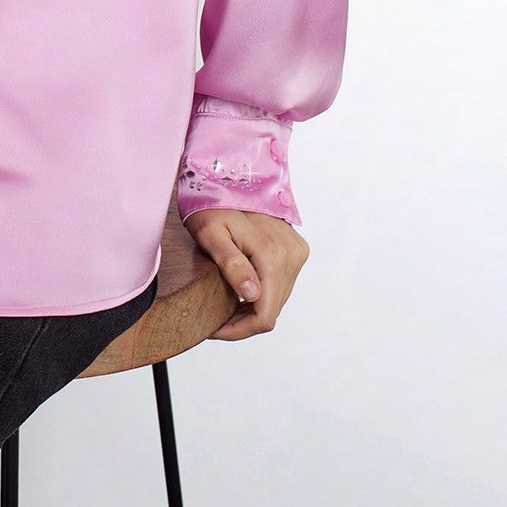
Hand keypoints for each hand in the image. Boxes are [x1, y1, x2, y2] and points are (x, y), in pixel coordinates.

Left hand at [181, 207, 308, 339]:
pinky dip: (263, 291)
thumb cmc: (212, 204)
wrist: (230, 176)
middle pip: (272, 309)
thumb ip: (232, 264)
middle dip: (243, 320)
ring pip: (278, 298)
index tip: (212, 329)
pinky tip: (241, 289)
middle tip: (214, 319)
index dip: (239, 330)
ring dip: (253, 307)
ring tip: (225, 305)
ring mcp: (296, 252)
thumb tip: (252, 296)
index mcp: (272, 256)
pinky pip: (281, 283)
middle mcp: (291, 256)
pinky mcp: (296, 249)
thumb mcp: (210, 233)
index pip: (264, 315)